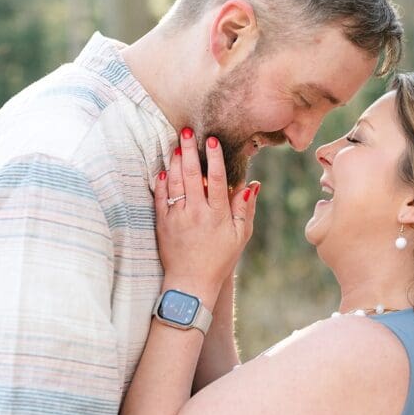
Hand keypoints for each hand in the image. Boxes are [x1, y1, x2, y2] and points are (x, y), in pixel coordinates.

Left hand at [155, 128, 258, 305]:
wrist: (191, 283)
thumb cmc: (220, 259)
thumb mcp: (240, 236)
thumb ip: (246, 209)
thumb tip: (252, 185)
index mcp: (217, 214)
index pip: (215, 179)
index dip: (214, 158)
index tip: (211, 140)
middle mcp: (196, 213)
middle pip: (191, 175)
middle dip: (189, 151)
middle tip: (187, 132)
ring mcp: (177, 217)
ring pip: (174, 183)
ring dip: (174, 162)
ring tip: (176, 145)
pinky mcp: (163, 224)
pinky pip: (161, 198)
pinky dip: (162, 182)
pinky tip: (163, 169)